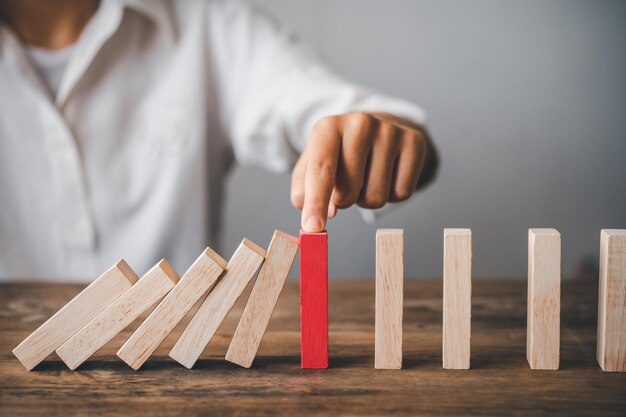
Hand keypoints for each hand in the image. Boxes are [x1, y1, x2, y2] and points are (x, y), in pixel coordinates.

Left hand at [291, 111, 432, 231]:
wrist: (375, 128)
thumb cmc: (340, 151)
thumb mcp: (313, 163)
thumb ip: (303, 188)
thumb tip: (309, 210)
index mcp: (329, 127)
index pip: (322, 170)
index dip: (316, 202)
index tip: (313, 228)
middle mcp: (360, 124)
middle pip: (349, 191)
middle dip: (345, 201)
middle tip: (347, 185)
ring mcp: (390, 131)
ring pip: (376, 197)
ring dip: (367, 199)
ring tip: (367, 177)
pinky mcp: (415, 142)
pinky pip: (401, 194)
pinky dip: (392, 195)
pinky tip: (387, 175)